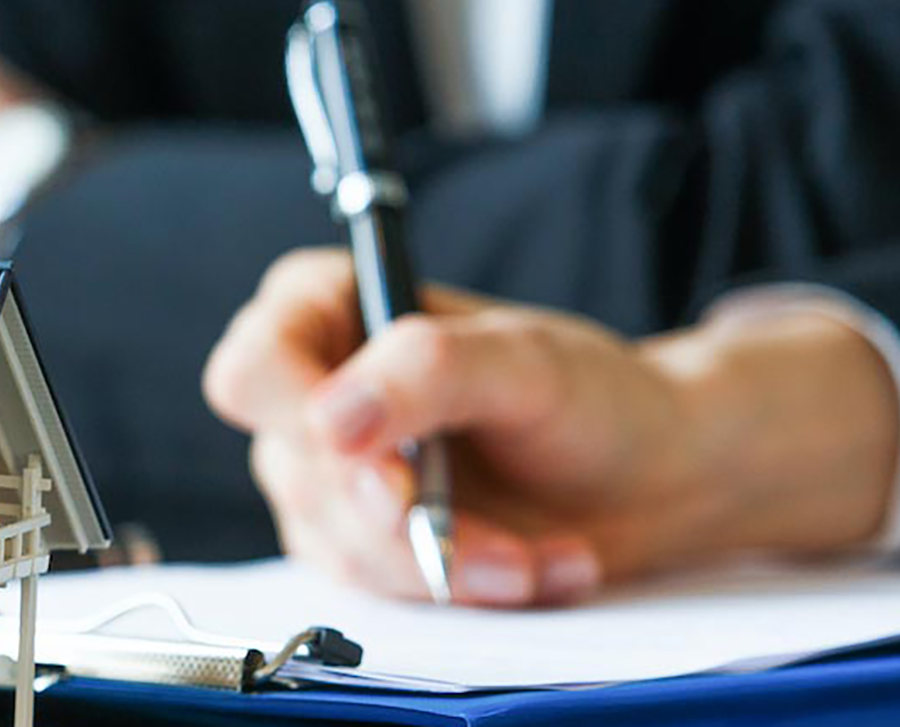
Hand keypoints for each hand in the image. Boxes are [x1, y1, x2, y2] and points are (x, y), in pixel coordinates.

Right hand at [203, 249, 899, 606]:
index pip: (252, 372)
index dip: (306, 428)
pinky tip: (531, 571)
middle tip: (505, 544)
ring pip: (337, 548)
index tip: (395, 474)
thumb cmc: (587, 396)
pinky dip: (461, 592)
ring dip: (449, 567)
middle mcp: (306, 390)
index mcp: (322, 307)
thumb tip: (329, 420)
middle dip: (408, 524)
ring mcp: (323, 475)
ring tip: (544, 557)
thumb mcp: (523, 362)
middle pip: (299, 476)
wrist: (647, 480)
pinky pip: (376, 592)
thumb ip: (426, 371)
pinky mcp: (354, 544)